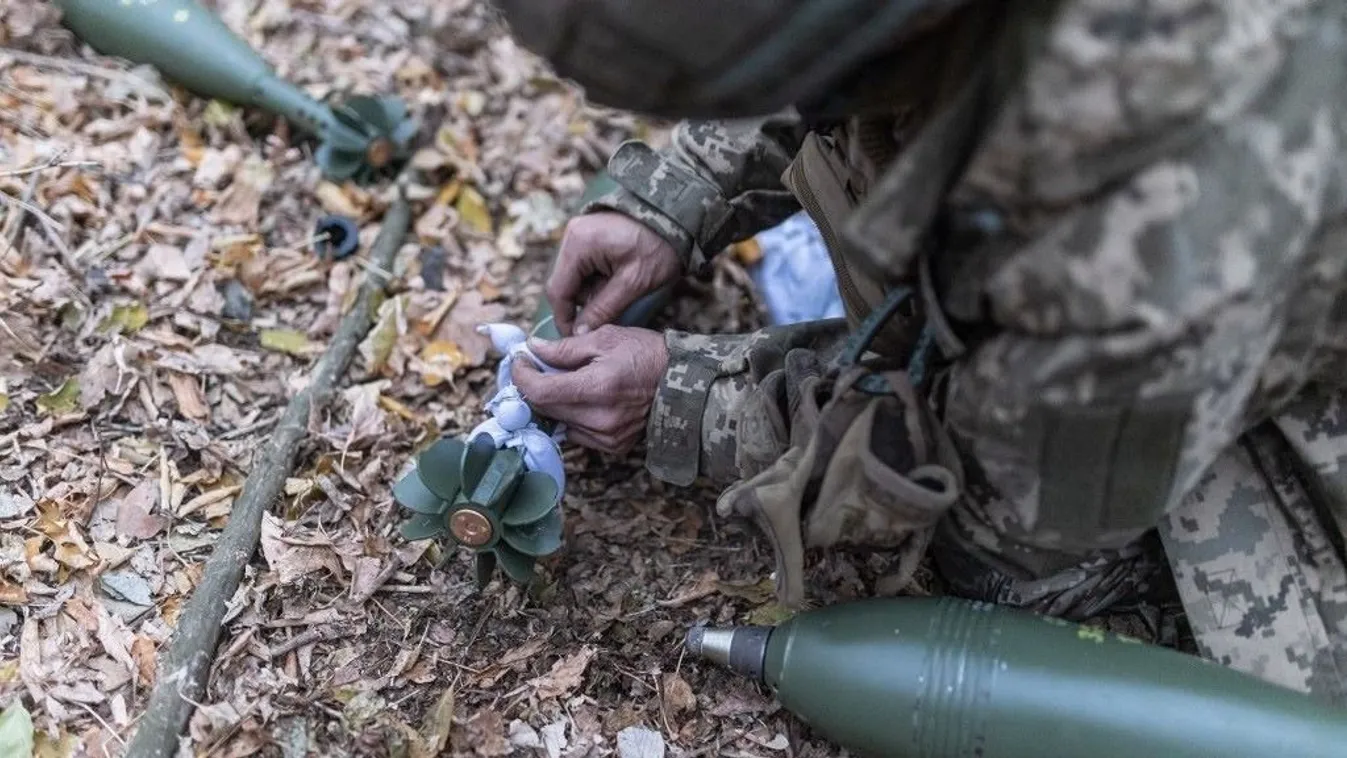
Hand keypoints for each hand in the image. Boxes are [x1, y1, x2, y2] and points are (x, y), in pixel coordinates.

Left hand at [512, 325, 667, 454]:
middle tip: (538, 367)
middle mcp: (600, 418)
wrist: (683, 381)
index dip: (522, 376)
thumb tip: (532, 350)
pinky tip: (586, 400)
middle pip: (546, 408)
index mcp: (598, 388)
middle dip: (535, 386)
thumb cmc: (646, 354)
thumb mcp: (605, 338)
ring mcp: (607, 436)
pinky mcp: (613, 446)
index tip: (520, 362)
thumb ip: (564, 348)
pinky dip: (573, 416)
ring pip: (559, 422)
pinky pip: (577, 433)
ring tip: (568, 381)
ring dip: (554, 402)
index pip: (540, 392)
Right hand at [548, 211, 681, 335]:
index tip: (578, 338)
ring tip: (622, 289)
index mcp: (578, 244)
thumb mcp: (634, 282)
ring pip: (575, 278)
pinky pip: (584, 267)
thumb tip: (579, 333)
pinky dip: (598, 280)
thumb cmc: (658, 246)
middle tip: (610, 312)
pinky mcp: (588, 237)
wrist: (676, 216)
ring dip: (593, 292)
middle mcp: (572, 236)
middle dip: (585, 303)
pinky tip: (618, 279)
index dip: (565, 319)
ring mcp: (579, 234)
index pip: (558, 291)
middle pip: (565, 285)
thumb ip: (604, 309)